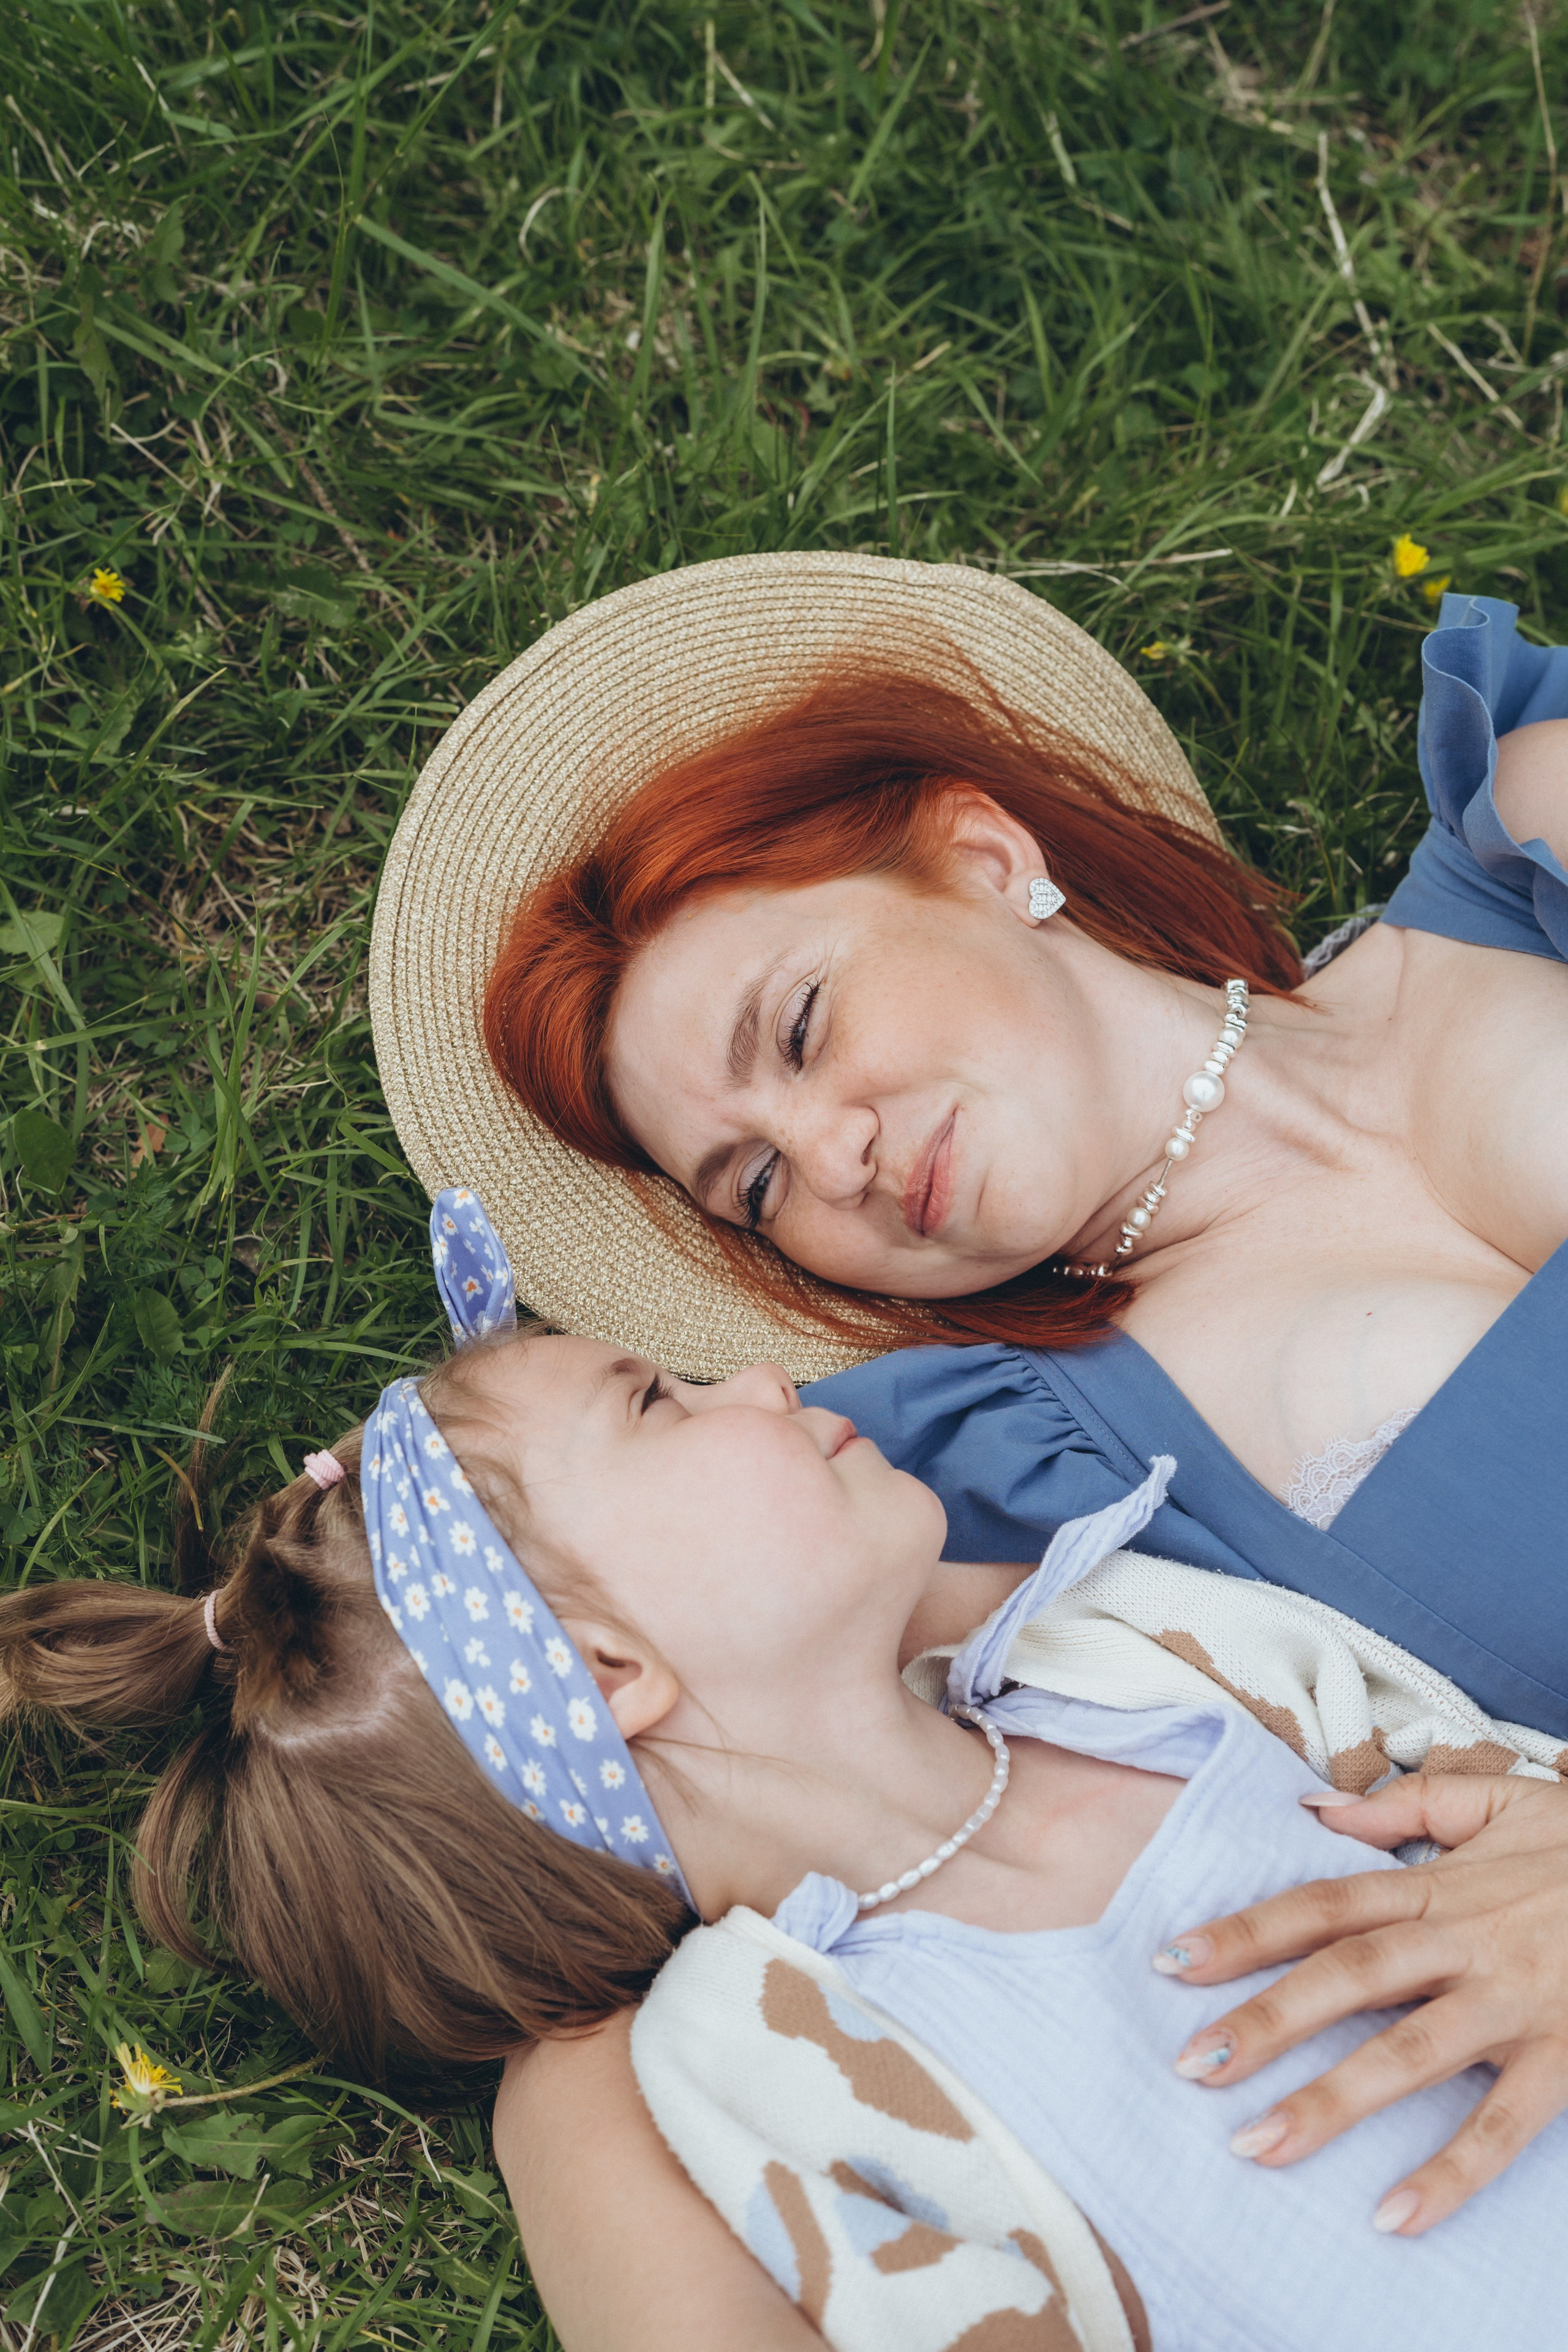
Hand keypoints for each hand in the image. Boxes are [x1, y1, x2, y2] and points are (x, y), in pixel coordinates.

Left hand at [1153, 1773, 1567, 2234]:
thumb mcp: (1496, 1801)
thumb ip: (1404, 1805)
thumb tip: (1314, 1810)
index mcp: (1438, 1886)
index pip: (1324, 1906)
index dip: (1247, 1930)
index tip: (1174, 1960)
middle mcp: (1464, 1944)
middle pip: (1349, 1978)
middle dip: (1266, 2022)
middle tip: (1191, 2063)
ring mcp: (1511, 2005)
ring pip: (1409, 2055)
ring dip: (1331, 2102)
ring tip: (1258, 2145)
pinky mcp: (1562, 2060)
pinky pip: (1503, 2126)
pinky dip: (1451, 2173)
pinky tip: (1394, 2216)